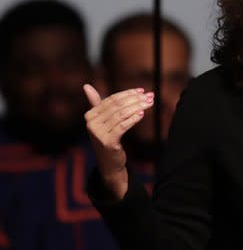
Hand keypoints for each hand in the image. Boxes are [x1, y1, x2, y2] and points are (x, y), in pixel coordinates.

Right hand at [83, 84, 153, 199]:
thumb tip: (86, 86)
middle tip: (150, 96)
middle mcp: (91, 124)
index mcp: (90, 115)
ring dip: (138, 107)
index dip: (127, 94)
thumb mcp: (102, 121)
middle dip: (135, 99)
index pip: (111, 100)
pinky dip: (133, 119)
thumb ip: (97, 103)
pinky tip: (142, 114)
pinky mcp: (108, 142)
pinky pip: (122, 126)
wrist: (109, 163)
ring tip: (149, 103)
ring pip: (121, 115)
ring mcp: (98, 134)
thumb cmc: (108, 138)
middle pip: (117, 106)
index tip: (141, 90)